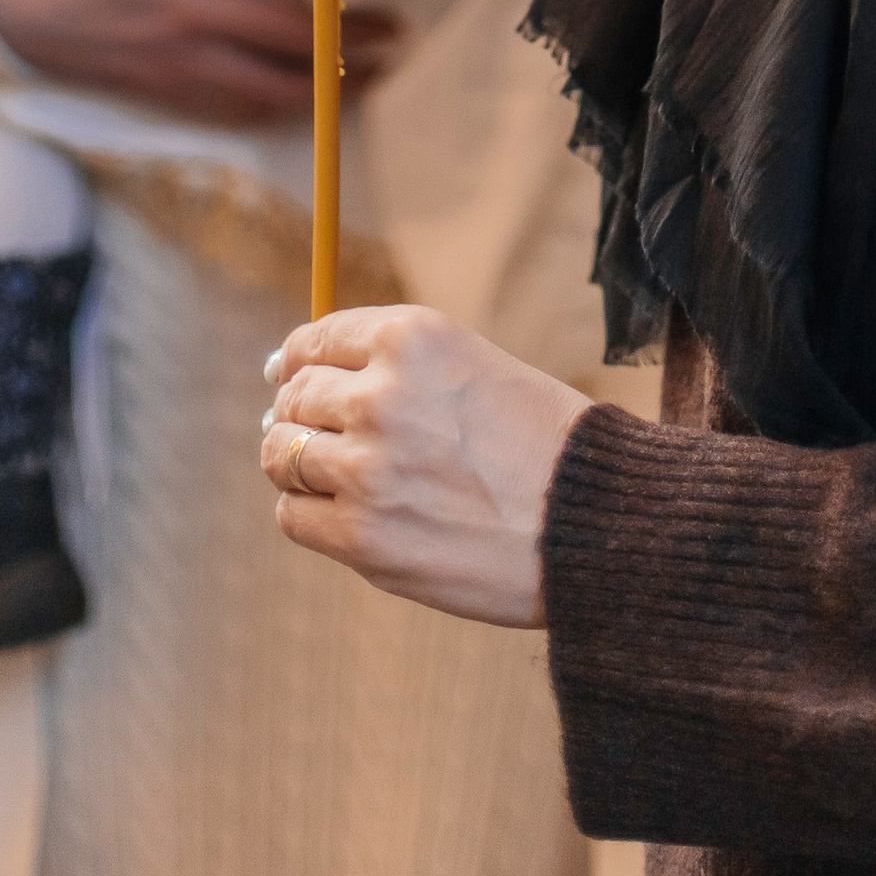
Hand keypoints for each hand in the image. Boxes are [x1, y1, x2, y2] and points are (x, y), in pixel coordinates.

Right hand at [0, 0, 398, 126]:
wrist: (7, 6)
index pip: (280, 20)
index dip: (339, 25)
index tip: (387, 15)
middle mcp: (184, 50)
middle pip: (282, 70)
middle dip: (345, 65)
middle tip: (397, 48)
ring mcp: (172, 82)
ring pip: (259, 104)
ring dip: (318, 98)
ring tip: (367, 81)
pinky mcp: (160, 98)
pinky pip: (227, 117)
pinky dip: (272, 114)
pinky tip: (304, 104)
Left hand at [258, 306, 588, 626]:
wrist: (593, 521)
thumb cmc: (539, 442)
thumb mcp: (469, 367)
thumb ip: (392, 367)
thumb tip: (284, 376)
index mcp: (410, 338)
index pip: (313, 342)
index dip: (296, 364)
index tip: (289, 379)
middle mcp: (381, 393)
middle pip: (293, 399)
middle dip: (299, 417)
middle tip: (325, 440)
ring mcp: (367, 467)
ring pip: (282, 456)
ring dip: (298, 466)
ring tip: (333, 480)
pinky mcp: (363, 537)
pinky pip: (294, 516)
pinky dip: (308, 514)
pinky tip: (343, 517)